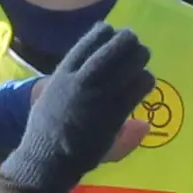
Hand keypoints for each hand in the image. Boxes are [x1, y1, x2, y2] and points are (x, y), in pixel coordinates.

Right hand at [2, 25, 156, 192]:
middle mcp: (82, 77)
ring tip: (142, 62)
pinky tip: (145, 83)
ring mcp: (100, 93)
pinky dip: (146, 80)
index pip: (92, 37)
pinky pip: (140, 85)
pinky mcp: (115, 111)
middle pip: (116, 44)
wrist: (47, 160)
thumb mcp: (50, 99)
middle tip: (134, 45)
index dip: (107, 33)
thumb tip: (83, 66)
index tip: (112, 37)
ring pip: (132, 61)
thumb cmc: (47, 132)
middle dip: (129, 41)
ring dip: (140, 58)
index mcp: (64, 72)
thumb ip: (71, 83)